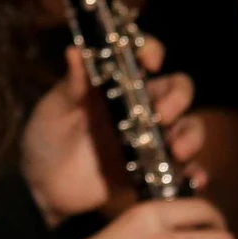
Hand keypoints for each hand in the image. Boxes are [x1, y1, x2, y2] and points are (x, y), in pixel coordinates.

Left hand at [22, 36, 206, 226]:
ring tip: (177, 151)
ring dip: (191, 135)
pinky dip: (195, 172)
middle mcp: (139, 106)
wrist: (42, 188)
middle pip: (177, 90)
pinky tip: (194, 179)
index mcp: (116, 84)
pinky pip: (183, 168)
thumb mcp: (54, 110)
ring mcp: (149, 138)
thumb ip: (70, 85)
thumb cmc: (45, 139)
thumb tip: (74, 51)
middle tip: (161, 116)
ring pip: (187, 126)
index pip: (144, 56)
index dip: (153, 51)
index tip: (151, 62)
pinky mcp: (152, 168)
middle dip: (178, 99)